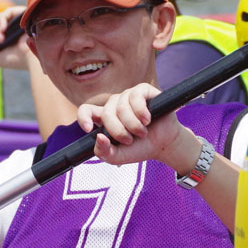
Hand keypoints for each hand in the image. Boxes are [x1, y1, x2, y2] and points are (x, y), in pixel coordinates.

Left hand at [0, 5, 28, 68]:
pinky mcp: (23, 15)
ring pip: (0, 17)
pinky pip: (8, 11)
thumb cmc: (19, 60)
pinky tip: (3, 29)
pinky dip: (2, 19)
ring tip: (0, 39)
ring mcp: (18, 22)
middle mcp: (13, 29)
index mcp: (9, 38)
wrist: (34, 57)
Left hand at [76, 83, 194, 168]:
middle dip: (119, 131)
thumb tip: (98, 136)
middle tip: (131, 140)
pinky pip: (135, 96)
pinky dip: (141, 111)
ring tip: (143, 132)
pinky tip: (148, 119)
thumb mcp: (118, 157)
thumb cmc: (140, 148)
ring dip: (133, 125)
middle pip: (107, 114)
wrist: (164, 145)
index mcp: (105, 118)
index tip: (89, 129)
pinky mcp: (143, 90)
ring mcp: (128, 96)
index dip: (84, 117)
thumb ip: (104, 152)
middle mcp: (115, 105)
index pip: (86, 110)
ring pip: (121, 107)